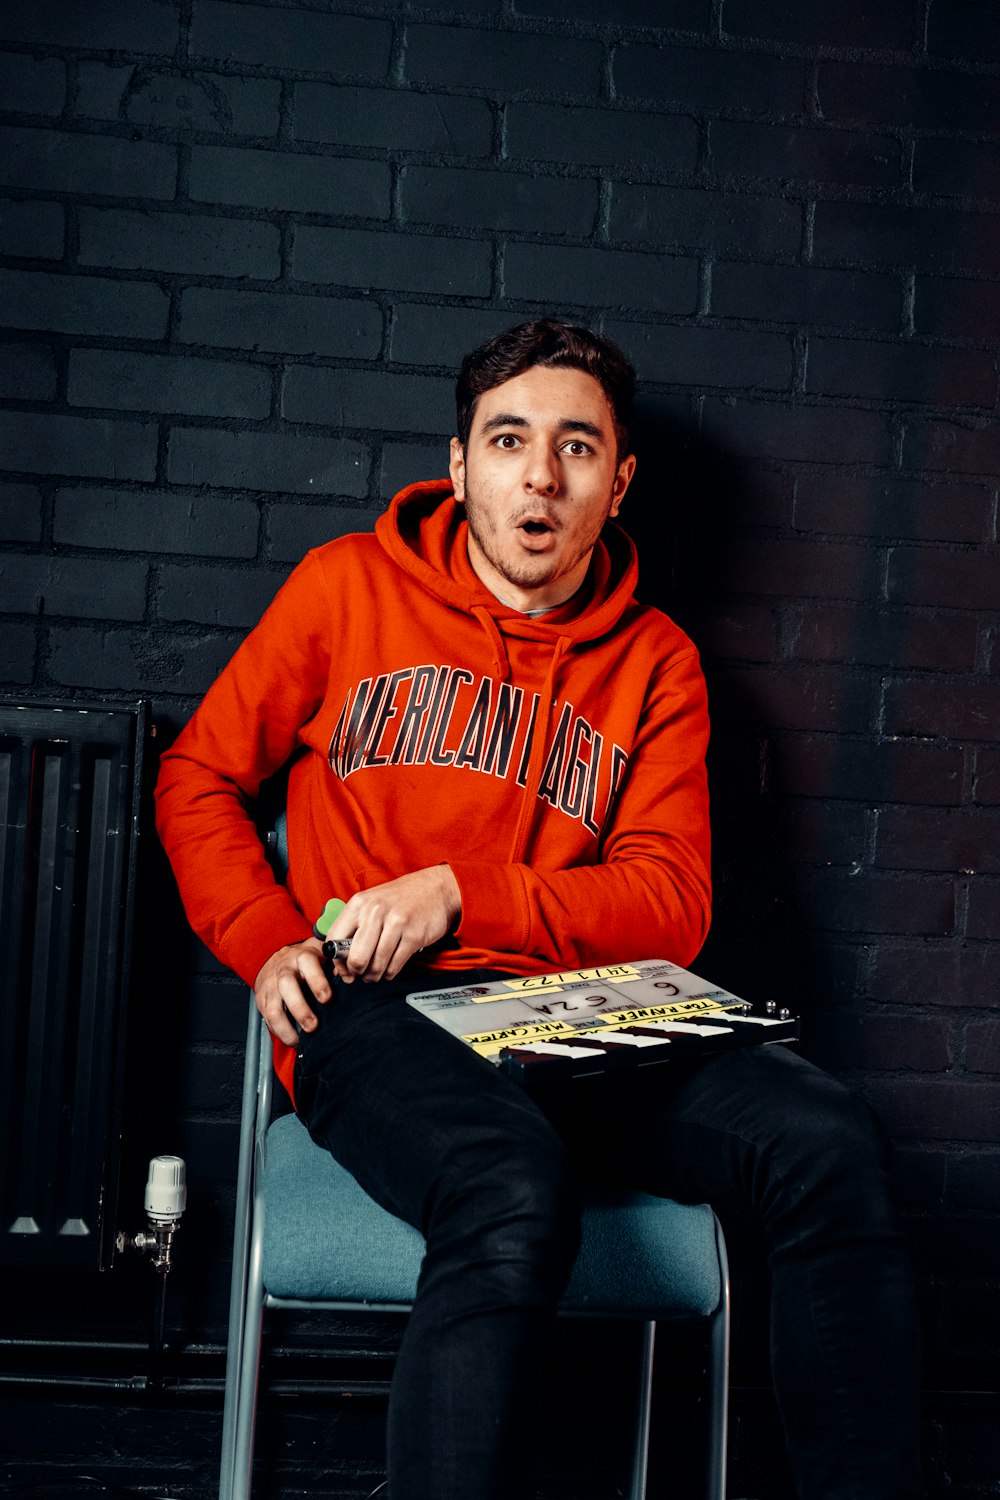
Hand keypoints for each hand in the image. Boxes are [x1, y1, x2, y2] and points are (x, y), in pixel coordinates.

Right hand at [254, 937, 330, 1045]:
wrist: (276, 958)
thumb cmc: (306, 962)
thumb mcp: (322, 956)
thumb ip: (336, 966)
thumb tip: (350, 979)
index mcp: (303, 957)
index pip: (307, 963)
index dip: (317, 981)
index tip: (327, 998)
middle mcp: (285, 970)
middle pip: (287, 985)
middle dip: (300, 1008)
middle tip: (313, 1025)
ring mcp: (271, 985)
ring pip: (273, 1007)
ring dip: (285, 1027)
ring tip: (298, 1040)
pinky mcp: (262, 999)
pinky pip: (267, 1018)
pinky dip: (278, 1032)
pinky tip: (291, 1039)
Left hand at [329, 865, 460, 983]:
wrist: (437, 888)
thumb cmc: (402, 898)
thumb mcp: (372, 903)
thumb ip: (354, 927)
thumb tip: (339, 961)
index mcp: (359, 903)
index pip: (334, 939)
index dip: (337, 961)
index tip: (343, 969)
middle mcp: (375, 911)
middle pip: (356, 957)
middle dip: (356, 972)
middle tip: (360, 974)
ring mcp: (396, 923)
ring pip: (376, 965)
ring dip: (374, 976)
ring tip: (375, 974)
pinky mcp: (414, 936)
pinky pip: (394, 966)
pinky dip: (389, 973)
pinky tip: (389, 969)